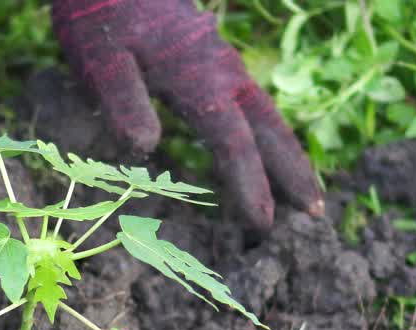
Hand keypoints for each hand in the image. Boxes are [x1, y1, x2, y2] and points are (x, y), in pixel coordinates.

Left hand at [52, 0, 322, 228]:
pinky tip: (265, 148)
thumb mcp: (100, 60)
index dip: (250, 185)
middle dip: (293, 172)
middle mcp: (221, 71)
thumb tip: (144, 149)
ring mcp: (221, 62)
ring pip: (265, 114)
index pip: (232, 142)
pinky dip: (266, 132)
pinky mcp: (212, 57)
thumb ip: (123, 100)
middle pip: (268, 129)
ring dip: (287, 153)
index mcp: (197, 77)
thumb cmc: (98, 17)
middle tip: (316, 214)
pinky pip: (250, 102)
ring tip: (306, 192)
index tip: (263, 224)